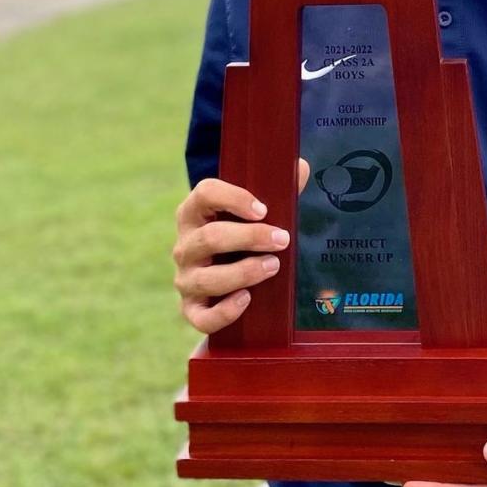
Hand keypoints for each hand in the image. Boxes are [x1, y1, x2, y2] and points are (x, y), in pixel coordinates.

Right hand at [172, 160, 309, 332]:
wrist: (225, 272)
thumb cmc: (243, 233)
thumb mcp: (257, 210)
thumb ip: (278, 189)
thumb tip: (301, 168)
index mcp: (195, 212)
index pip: (205, 193)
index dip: (234, 198)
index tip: (264, 209)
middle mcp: (185, 245)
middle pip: (211, 238)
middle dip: (251, 238)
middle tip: (282, 239)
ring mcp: (185, 278)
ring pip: (208, 279)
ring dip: (244, 272)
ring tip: (273, 266)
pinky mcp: (191, 309)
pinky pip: (201, 317)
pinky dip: (224, 312)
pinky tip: (247, 300)